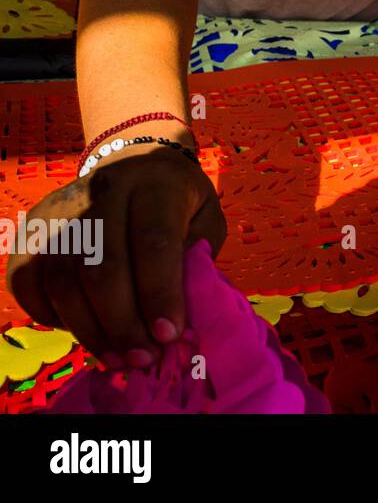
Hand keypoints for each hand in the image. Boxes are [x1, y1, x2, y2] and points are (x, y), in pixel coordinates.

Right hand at [5, 147, 225, 367]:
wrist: (137, 163)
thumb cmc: (178, 203)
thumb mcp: (205, 221)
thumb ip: (196, 262)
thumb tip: (180, 318)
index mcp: (155, 183)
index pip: (153, 243)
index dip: (159, 295)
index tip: (169, 336)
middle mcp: (102, 189)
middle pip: (101, 269)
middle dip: (123, 324)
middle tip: (144, 358)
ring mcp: (60, 208)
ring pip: (62, 281)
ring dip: (91, 331)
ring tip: (119, 358)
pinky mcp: (31, 228)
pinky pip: (28, 283)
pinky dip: (53, 316)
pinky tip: (85, 330)